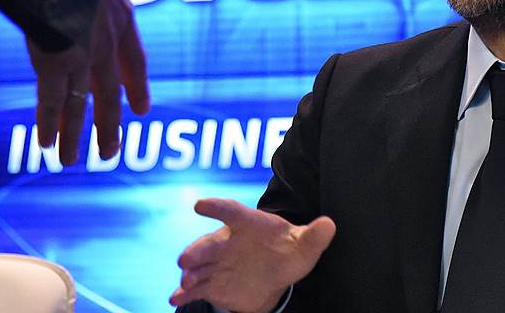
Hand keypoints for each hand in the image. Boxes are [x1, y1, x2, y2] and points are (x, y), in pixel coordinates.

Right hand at [26, 0, 149, 164]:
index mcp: (120, 22)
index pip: (134, 61)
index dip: (136, 85)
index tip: (141, 110)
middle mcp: (105, 48)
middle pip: (109, 94)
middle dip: (108, 123)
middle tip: (111, 151)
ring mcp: (82, 61)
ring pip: (81, 107)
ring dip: (79, 135)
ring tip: (72, 160)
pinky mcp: (55, 67)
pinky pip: (52, 103)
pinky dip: (49, 125)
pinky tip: (45, 146)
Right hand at [170, 199, 335, 312]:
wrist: (275, 274)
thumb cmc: (288, 252)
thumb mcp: (303, 245)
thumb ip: (314, 235)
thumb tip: (329, 225)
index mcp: (248, 224)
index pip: (232, 211)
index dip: (216, 208)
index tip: (200, 205)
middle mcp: (228, 241)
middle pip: (210, 243)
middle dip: (197, 250)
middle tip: (185, 259)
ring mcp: (218, 264)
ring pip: (200, 266)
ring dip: (190, 272)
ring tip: (186, 280)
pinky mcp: (212, 284)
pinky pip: (196, 287)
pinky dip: (184, 293)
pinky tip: (175, 298)